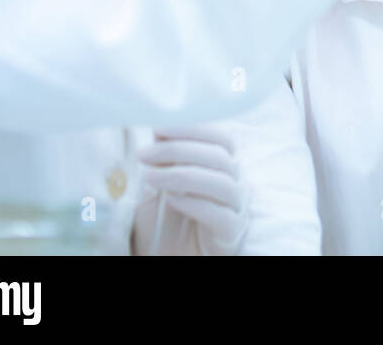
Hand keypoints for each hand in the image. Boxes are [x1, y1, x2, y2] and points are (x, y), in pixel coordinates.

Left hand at [133, 126, 248, 255]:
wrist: (168, 254)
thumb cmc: (167, 218)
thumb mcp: (161, 183)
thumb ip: (164, 159)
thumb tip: (158, 128)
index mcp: (225, 164)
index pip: (220, 138)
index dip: (193, 129)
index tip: (159, 128)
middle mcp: (237, 182)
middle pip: (219, 156)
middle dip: (178, 149)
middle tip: (144, 154)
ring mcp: (237, 207)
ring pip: (221, 183)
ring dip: (182, 175)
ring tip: (150, 177)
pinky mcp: (232, 232)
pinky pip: (219, 214)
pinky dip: (194, 203)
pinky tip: (171, 200)